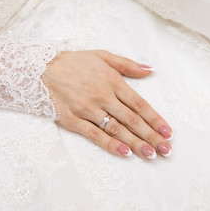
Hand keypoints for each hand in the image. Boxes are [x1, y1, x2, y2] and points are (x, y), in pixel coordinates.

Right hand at [43, 50, 172, 159]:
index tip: (168, 132)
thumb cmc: (73, 62)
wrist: (40, 68)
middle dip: (151, 136)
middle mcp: (102, 96)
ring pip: (116, 129)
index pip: (139, 104)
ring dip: (135, 143)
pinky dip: (110, 144)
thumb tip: (149, 71)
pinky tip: (124, 153)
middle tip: (166, 150)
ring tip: (150, 154)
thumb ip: (127, 64)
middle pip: (131, 120)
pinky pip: (94, 135)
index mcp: (111, 81)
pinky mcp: (73, 120)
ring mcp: (87, 109)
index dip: (155, 119)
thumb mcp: (102, 56)